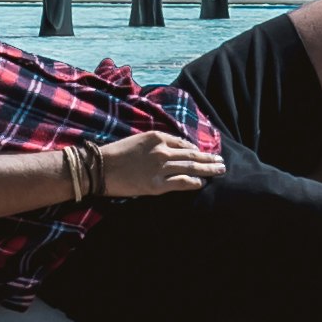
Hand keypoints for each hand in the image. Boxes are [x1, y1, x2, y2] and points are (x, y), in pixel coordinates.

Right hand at [86, 124, 222, 202]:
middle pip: (192, 154)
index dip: (196, 149)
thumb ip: (156, 144)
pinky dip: (194, 182)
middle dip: (208, 158)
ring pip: (191, 167)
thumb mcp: (138, 140)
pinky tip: (202, 183)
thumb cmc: (116, 153)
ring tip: (219, 170)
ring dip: (208, 169)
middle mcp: (162, 150)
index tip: (203, 153)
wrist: (100, 168)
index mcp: (157, 137)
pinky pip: (182, 183)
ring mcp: (161, 168)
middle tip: (221, 161)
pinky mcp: (157, 184)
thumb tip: (173, 150)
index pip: (183, 143)